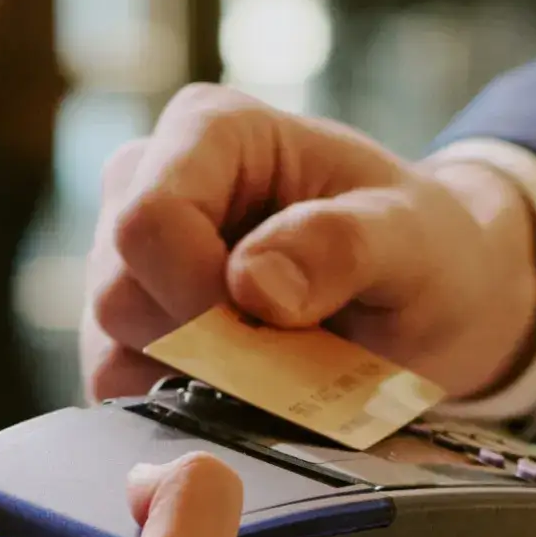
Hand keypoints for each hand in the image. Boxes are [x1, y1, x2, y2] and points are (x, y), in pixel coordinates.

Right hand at [82, 84, 535, 401]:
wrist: (425, 302)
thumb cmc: (421, 249)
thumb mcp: (414, 239)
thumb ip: (341, 246)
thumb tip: (252, 285)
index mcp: (211, 130)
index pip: (148, 218)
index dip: (196, 293)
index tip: (274, 333)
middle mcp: (148, 182)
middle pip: (120, 289)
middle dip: (206, 346)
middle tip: (294, 356)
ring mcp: (127, 258)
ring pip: (110, 346)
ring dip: (198, 381)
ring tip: (281, 369)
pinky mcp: (124, 327)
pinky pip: (117, 386)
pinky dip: (182, 406)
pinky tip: (247, 390)